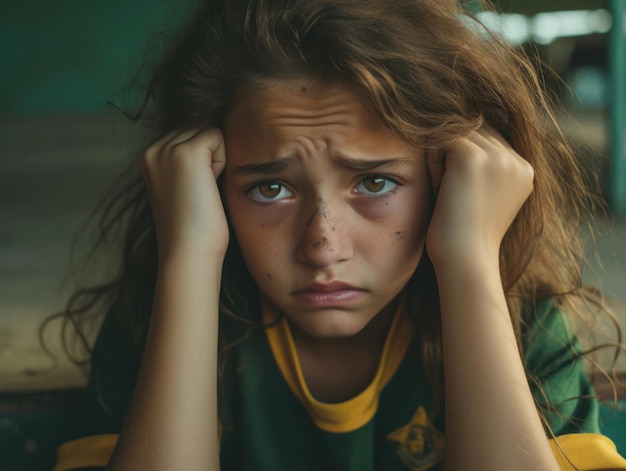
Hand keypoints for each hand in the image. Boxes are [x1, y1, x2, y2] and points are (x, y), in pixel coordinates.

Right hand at [141, 128, 228, 258]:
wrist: (188, 252)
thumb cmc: (192, 228)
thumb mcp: (181, 187)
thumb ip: (187, 163)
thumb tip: (213, 140)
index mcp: (149, 158)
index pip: (187, 135)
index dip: (201, 161)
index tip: (192, 192)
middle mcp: (153, 150)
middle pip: (197, 129)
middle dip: (207, 157)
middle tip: (199, 192)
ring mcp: (167, 150)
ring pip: (208, 131)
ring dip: (215, 158)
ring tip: (202, 189)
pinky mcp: (186, 153)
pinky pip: (217, 136)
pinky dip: (221, 161)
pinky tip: (209, 185)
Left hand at [426, 125, 532, 270]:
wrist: (465, 260)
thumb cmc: (465, 237)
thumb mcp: (485, 199)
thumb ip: (484, 170)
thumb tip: (457, 137)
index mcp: (524, 170)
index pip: (489, 139)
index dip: (464, 159)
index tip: (458, 193)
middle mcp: (516, 160)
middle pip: (473, 131)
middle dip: (453, 156)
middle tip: (448, 192)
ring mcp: (497, 156)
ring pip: (457, 134)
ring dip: (442, 160)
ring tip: (446, 192)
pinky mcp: (472, 157)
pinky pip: (441, 141)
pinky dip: (433, 164)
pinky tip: (440, 190)